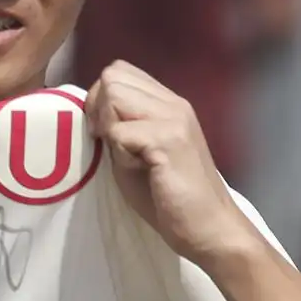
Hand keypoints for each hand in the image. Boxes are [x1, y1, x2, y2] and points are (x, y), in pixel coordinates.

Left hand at [88, 61, 253, 265]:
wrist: (208, 229)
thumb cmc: (171, 199)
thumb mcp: (138, 154)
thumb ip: (121, 128)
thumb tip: (92, 113)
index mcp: (167, 104)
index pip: (120, 71)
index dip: (101, 98)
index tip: (103, 132)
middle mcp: (173, 103)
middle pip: (113, 75)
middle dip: (98, 108)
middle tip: (107, 142)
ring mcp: (173, 118)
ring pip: (114, 96)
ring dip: (109, 127)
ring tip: (125, 156)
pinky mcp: (169, 140)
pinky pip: (120, 131)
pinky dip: (119, 152)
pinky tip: (137, 169)